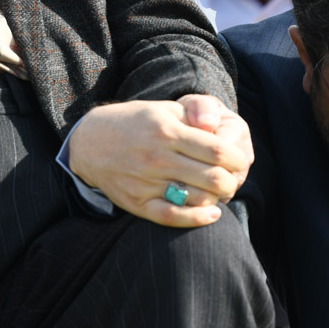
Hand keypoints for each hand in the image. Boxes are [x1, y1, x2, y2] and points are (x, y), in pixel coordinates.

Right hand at [66, 97, 250, 227]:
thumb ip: (193, 116)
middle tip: (233, 179)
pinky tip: (211, 213)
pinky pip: (173, 217)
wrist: (89, 142)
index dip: (236, 159)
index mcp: (167, 131)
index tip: (239, 161)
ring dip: (217, 198)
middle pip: (213, 177)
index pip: (217, 150)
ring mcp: (146, 182)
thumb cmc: (134, 122)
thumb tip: (222, 128)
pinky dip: (197, 218)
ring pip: (197, 198)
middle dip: (232, 181)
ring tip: (220, 192)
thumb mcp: (163, 109)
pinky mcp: (137, 202)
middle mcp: (157, 157)